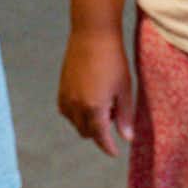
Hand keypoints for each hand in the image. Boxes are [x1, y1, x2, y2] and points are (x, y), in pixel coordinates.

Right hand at [57, 27, 135, 155]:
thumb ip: (125, 116)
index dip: (108, 147)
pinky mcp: (61, 89)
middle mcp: (76, 106)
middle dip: (99, 132)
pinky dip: (77, 113)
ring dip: (88, 122)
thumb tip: (127, 138)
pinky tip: (89, 98)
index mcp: (94, 108)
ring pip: (75, 123)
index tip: (114, 152)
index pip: (100, 137)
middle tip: (114, 114)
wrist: (92, 35)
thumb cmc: (114, 60)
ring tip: (103, 102)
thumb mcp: (124, 89)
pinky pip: (66, 111)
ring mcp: (65, 97)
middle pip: (86, 132)